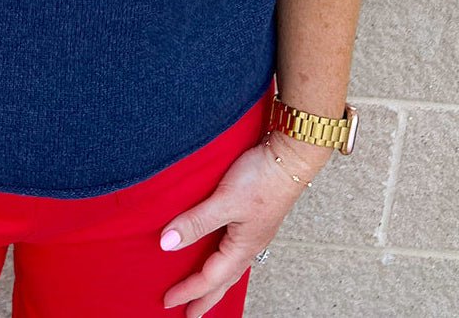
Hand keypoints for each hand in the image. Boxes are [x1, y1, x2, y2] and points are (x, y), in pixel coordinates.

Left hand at [159, 139, 318, 315]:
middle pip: (223, 281)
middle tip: (190, 314)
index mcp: (242, 248)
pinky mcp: (253, 216)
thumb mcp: (224, 201)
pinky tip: (219, 251)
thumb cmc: (263, 178)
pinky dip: (222, 259)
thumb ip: (196, 222)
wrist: (291, 156)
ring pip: (230, 266)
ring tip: (203, 289)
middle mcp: (249, 245)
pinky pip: (234, 248)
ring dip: (215, 281)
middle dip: (206, 298)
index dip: (187, 291)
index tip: (168, 302)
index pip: (209, 278)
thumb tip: (167, 245)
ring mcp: (252, 232)